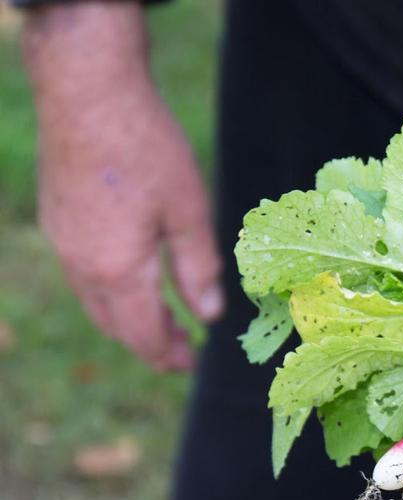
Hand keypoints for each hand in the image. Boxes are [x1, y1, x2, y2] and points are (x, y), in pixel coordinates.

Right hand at [24, 3, 221, 371]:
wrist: (87, 93)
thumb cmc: (146, 148)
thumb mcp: (189, 213)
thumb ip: (198, 270)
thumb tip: (208, 316)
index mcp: (117, 269)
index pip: (142, 335)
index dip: (167, 356)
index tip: (191, 365)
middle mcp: (81, 265)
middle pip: (114, 326)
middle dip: (148, 344)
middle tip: (181, 352)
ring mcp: (62, 242)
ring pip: (95, 302)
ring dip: (127, 320)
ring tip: (161, 323)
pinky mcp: (57, 220)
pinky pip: (82, 276)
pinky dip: (110, 293)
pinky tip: (132, 282)